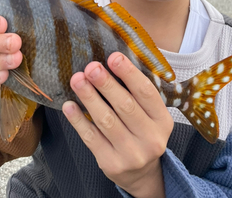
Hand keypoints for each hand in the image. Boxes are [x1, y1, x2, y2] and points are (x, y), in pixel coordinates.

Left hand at [62, 52, 172, 197]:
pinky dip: (79, 120)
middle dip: (106, 84)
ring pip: (106, 121)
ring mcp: (131, 154)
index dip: (129, 73)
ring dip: (90, 97)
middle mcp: (150, 138)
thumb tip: (112, 61)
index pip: (146, 93)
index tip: (113, 57)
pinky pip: (91, 138)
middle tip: (91, 67)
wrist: (141, 174)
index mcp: (162, 120)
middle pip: (125, 106)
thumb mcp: (150, 114)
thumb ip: (136, 93)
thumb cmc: (142, 131)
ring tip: (77, 80)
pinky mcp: (110, 164)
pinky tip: (69, 105)